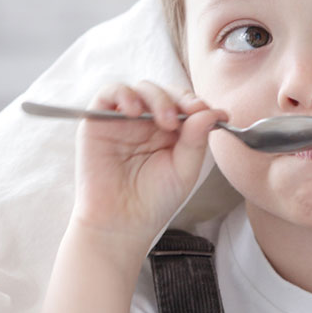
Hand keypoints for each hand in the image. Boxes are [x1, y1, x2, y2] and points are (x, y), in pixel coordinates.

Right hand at [70, 80, 227, 248]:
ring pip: (141, 88)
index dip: (197, 104)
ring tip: (165, 120)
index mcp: (171, 132)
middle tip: (189, 113)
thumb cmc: (153, 201)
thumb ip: (196, 140)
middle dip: (180, 98)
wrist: (121, 224)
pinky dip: (123, 94)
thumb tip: (211, 111)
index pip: (185, 104)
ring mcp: (123, 120)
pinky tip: (135, 111)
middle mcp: (147, 123)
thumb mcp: (184, 170)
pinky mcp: (98, 121)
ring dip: (157, 97)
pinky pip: (109, 93)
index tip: (213, 112)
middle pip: (165, 91)